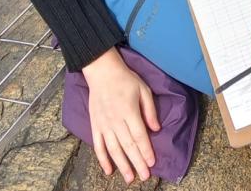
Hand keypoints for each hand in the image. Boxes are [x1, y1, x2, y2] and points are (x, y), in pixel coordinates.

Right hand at [82, 48, 159, 183]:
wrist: (102, 73)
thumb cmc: (126, 80)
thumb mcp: (144, 90)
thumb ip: (150, 110)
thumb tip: (156, 129)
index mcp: (129, 112)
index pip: (139, 136)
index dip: (146, 151)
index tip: (152, 163)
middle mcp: (116, 121)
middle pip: (128, 146)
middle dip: (137, 163)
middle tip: (144, 177)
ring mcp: (104, 125)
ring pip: (113, 149)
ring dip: (122, 165)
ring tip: (130, 178)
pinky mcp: (95, 126)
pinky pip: (98, 146)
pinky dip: (103, 159)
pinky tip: (109, 170)